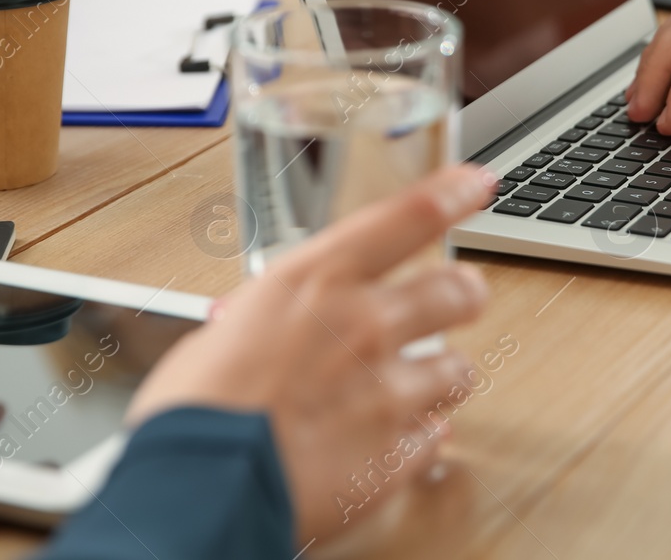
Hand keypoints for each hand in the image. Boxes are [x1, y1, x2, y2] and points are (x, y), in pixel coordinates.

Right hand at [126, 165, 495, 540]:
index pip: (409, 216)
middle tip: (464, 298)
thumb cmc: (195, 408)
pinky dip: (420, 441)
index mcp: (317, 281)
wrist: (200, 486)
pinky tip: (403, 441)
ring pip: (458, 371)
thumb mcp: (224, 330)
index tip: (476, 184)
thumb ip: (274, 321)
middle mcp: (365, 325)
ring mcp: (388, 391)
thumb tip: (274, 332)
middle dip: (466, 294)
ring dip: (445, 376)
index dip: (452, 194)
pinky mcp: (395, 455)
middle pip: (457, 291)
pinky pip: (431, 440)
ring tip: (426, 384)